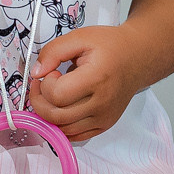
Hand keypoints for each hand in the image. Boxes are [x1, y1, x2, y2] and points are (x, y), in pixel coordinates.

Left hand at [27, 24, 143, 142]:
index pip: (58, 95)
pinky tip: (60, 109)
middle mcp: (102, 103)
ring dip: (48, 115)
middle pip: (56, 116)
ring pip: (63, 130)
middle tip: (41, 85)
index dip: (46, 84)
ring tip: (52, 95)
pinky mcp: (104, 125)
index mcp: (96, 78)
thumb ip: (53, 51)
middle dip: (39, 101)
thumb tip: (36, 72)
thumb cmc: (110, 46)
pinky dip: (61, 126)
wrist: (137, 57)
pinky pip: (75, 136)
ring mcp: (104, 118)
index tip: (52, 72)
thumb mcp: (80, 37)